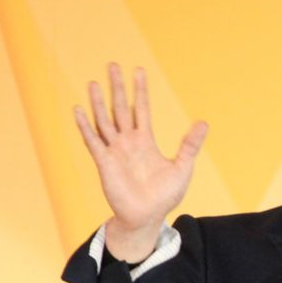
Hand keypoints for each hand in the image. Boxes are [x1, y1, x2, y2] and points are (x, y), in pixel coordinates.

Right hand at [74, 62, 207, 259]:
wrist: (147, 217)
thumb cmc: (164, 196)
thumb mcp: (182, 167)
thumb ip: (190, 145)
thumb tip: (203, 123)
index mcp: (145, 141)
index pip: (142, 109)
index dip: (140, 91)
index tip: (138, 70)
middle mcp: (128, 142)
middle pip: (120, 108)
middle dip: (117, 87)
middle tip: (112, 65)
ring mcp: (114, 151)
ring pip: (104, 121)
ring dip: (98, 102)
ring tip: (92, 82)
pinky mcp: (104, 163)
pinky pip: (92, 141)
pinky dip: (85, 126)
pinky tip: (78, 110)